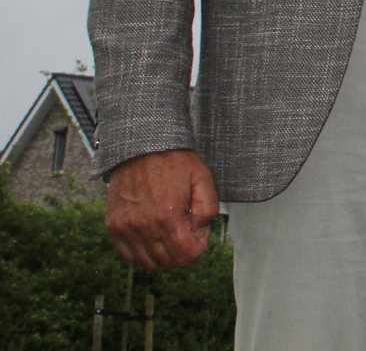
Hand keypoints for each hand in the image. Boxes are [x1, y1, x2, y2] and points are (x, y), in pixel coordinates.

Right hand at [105, 149, 219, 269]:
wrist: (142, 147)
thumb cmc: (175, 161)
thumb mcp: (203, 179)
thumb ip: (208, 209)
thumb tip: (199, 230)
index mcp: (167, 217)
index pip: (185, 256)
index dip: (198, 248)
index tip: (199, 232)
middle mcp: (143, 227)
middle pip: (167, 262)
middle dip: (182, 251)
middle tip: (186, 230)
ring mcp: (125, 228)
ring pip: (147, 262)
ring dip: (162, 252)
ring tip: (170, 230)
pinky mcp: (113, 226)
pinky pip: (127, 254)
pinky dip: (142, 251)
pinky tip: (152, 233)